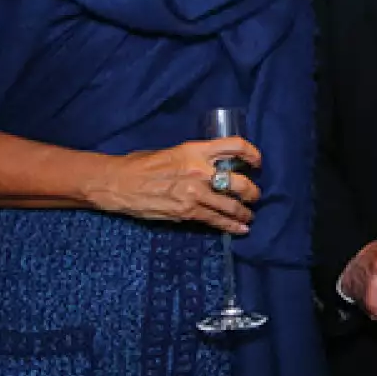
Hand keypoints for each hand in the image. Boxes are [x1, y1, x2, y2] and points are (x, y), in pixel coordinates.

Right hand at [88, 138, 260, 233]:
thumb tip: (213, 166)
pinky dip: (231, 226)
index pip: (234, 146)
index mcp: (195, 150)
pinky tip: (240, 229)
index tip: (257, 162)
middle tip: (254, 196)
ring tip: (250, 216)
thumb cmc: (141, 165)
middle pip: (239, 182)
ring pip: (231, 205)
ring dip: (244, 212)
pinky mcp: (187, 212)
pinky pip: (216, 220)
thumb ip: (195, 158)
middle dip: (252, 191)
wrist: (119, 183)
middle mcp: (200, 170)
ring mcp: (195, 193)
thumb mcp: (172, 152)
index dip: (252, 153)